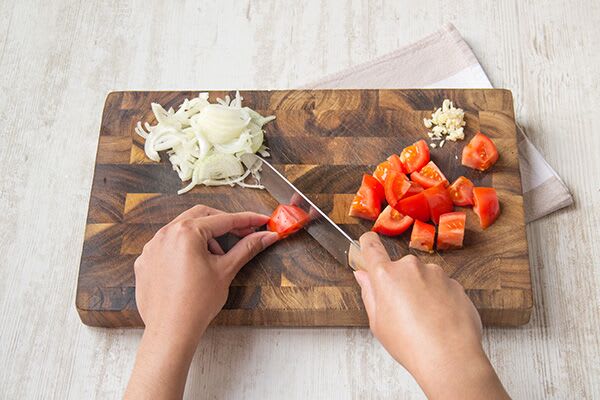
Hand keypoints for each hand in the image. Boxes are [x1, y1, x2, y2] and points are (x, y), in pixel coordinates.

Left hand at [125, 205, 277, 399]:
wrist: (171, 331)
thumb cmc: (196, 304)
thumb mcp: (226, 271)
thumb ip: (247, 248)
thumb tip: (265, 236)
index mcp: (186, 232)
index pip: (224, 220)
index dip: (246, 220)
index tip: (260, 221)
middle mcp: (166, 234)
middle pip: (201, 216)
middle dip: (224, 223)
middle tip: (243, 234)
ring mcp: (152, 247)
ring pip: (183, 228)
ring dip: (204, 236)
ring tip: (217, 256)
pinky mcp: (145, 261)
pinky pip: (168, 244)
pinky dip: (184, 248)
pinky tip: (195, 264)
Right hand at [353, 232, 509, 399]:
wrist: (450, 357)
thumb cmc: (411, 344)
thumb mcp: (378, 323)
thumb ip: (369, 293)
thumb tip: (363, 276)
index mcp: (386, 275)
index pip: (371, 246)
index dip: (367, 243)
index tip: (368, 243)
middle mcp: (411, 267)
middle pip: (399, 269)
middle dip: (400, 284)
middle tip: (401, 311)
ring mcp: (436, 273)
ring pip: (422, 278)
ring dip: (421, 291)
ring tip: (424, 321)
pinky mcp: (455, 283)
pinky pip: (441, 287)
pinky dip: (439, 300)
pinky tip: (439, 321)